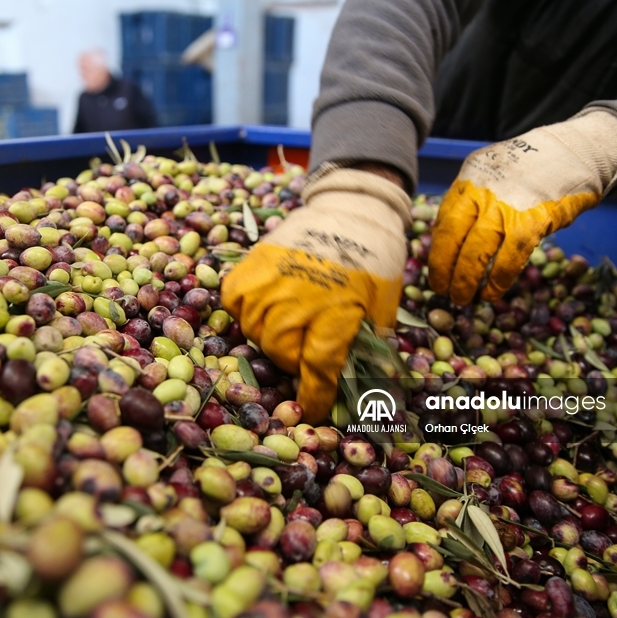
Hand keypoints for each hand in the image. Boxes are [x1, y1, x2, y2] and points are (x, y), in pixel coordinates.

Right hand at [221, 168, 410, 422]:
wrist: (352, 208)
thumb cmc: (374, 261)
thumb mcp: (381, 307)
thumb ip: (366, 346)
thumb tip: (357, 388)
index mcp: (337, 309)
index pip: (317, 367)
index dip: (312, 395)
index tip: (310, 409)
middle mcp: (298, 296)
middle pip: (280, 351)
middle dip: (293, 360)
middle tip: (305, 350)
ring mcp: (270, 277)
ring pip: (255, 330)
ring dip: (271, 337)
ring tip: (289, 325)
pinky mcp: (251, 263)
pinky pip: (235, 302)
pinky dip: (247, 311)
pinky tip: (266, 306)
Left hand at [429, 109, 616, 304]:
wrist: (579, 149)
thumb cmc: (534, 167)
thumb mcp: (495, 173)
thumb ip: (475, 200)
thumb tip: (455, 238)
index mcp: (470, 178)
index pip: (443, 219)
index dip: (437, 249)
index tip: (435, 268)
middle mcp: (482, 190)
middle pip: (451, 236)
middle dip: (442, 268)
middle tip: (441, 290)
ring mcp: (506, 206)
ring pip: (475, 251)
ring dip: (465, 280)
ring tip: (462, 298)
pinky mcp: (533, 221)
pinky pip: (509, 258)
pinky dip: (498, 280)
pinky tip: (491, 293)